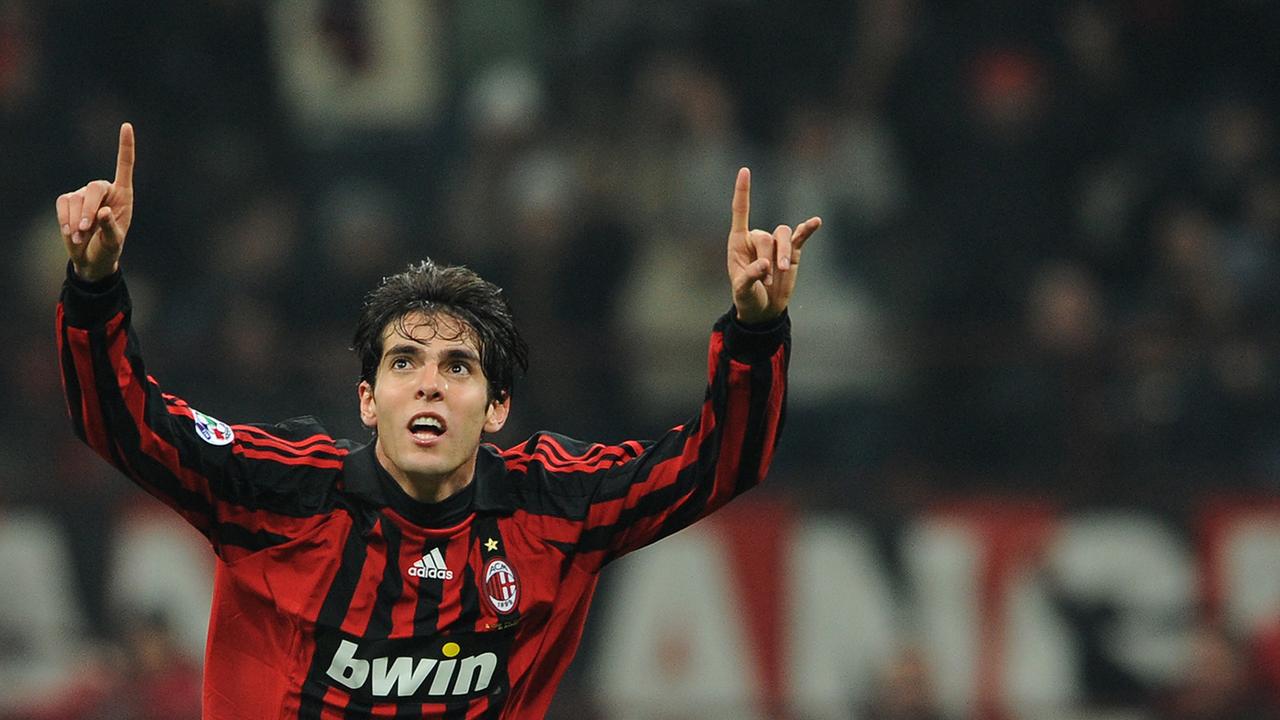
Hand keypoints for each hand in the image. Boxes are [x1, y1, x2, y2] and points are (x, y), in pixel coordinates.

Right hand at [57, 122, 135, 281]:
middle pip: (94, 188)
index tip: (126, 126)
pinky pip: (63, 205)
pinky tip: (70, 233)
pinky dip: (65, 220)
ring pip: (76, 200)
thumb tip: (102, 212)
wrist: (91, 258)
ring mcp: (84, 194)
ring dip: (77, 222)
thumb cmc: (109, 247)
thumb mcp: (114, 241)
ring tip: (80, 237)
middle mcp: (104, 190)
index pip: (125, 166)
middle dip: (88, 210)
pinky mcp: (68, 200)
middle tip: (86, 230)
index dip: (125, 146)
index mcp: (123, 194)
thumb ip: (110, 228)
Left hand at [726, 167, 820, 323]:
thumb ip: (750, 276)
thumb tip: (765, 264)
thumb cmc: (747, 297)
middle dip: (768, 258)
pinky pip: (800, 236)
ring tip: (782, 272)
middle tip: (766, 280)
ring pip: (783, 235)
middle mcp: (756, 238)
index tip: (745, 170)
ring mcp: (775, 245)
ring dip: (784, 253)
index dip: (743, 191)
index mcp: (738, 242)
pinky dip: (807, 229)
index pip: (741, 211)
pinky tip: (815, 222)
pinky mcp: (792, 252)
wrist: (764, 310)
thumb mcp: (743, 290)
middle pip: (766, 236)